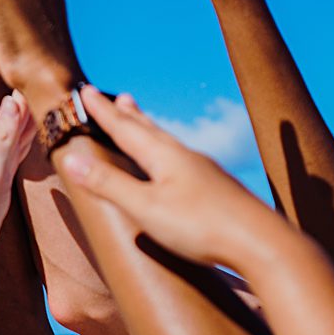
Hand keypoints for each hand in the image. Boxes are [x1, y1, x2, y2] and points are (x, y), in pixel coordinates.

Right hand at [63, 88, 276, 275]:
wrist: (263, 243)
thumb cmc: (202, 226)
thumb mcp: (146, 208)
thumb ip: (110, 184)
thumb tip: (71, 159)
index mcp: (164, 156)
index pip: (125, 128)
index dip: (103, 111)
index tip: (85, 90)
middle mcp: (184, 157)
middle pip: (150, 129)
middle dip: (129, 114)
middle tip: (117, 96)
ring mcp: (204, 171)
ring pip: (169, 142)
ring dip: (150, 129)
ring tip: (143, 120)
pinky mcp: (218, 189)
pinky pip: (184, 159)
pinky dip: (169, 150)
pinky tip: (178, 164)